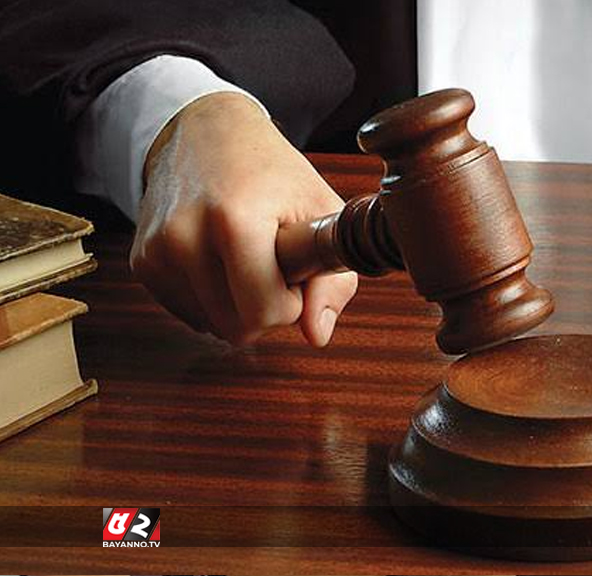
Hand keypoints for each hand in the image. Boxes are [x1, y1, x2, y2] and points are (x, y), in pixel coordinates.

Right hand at [131, 92, 356, 346]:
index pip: (263, 313)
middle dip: (264, 307)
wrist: (207, 132)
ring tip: (244, 256)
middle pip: (236, 328)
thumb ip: (333, 281)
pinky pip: (188, 314)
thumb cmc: (273, 174)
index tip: (293, 270)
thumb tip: (317, 335)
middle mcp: (184, 236)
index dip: (290, 302)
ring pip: (211, 326)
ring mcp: (157, 251)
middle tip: (271, 264)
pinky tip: (219, 261)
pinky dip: (211, 298)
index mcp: (235, 220)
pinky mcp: (142, 262)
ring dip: (236, 304)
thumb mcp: (321, 214)